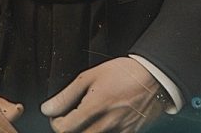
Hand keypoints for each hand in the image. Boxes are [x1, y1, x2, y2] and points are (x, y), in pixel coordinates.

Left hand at [40, 57, 167, 132]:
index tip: (57, 115)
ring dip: (84, 131)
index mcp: (95, 105)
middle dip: (69, 128)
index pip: (65, 128)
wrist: (152, 78)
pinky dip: (101, 131)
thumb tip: (47, 108)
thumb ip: (66, 95)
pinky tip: (100, 122)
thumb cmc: (122, 73)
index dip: (56, 123)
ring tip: (85, 119)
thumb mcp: (90, 76)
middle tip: (69, 118)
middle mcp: (107, 123)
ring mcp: (120, 131)